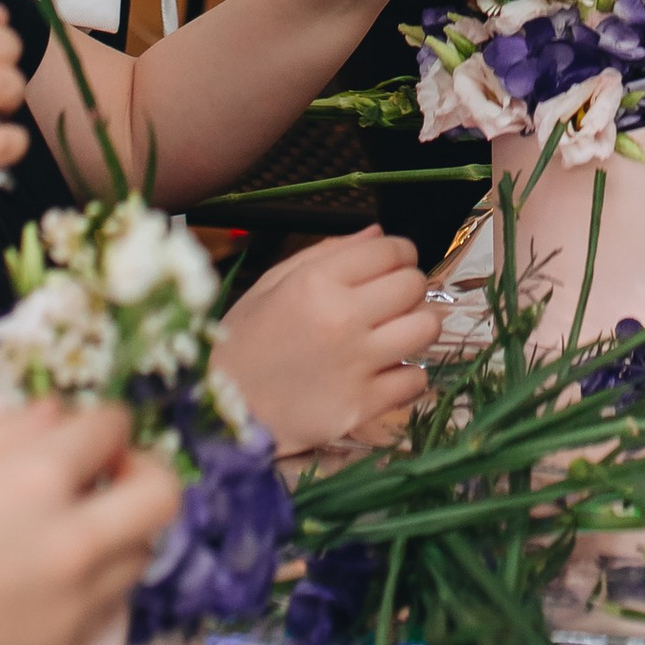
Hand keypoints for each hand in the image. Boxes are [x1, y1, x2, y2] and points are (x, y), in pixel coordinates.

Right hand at [0, 404, 179, 644]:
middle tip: (106, 474)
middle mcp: (66, 546)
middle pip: (160, 496)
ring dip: (114, 533)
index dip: (99, 422)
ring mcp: (65, 613)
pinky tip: (41, 583)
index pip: (111, 427)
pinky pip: (102, 613)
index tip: (87, 432)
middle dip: (141, 470)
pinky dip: (88, 589)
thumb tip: (59, 415)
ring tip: (65, 531)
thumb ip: (6, 430)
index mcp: (33, 481)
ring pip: (137, 559)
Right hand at [212, 229, 436, 454]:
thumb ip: (327, 252)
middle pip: (414, 285)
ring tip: (394, 334)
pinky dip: (407, 376)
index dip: (399, 253)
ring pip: (426, 329)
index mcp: (317, 282)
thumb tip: (379, 233)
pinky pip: (415, 381)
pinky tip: (384, 373)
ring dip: (416, 327)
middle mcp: (342, 319)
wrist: (218, 412)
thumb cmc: (245, 341)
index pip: (392, 249)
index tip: (392, 265)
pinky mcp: (361, 406)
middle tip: (390, 301)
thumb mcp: (273, 283)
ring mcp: (355, 365)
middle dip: (408, 287)